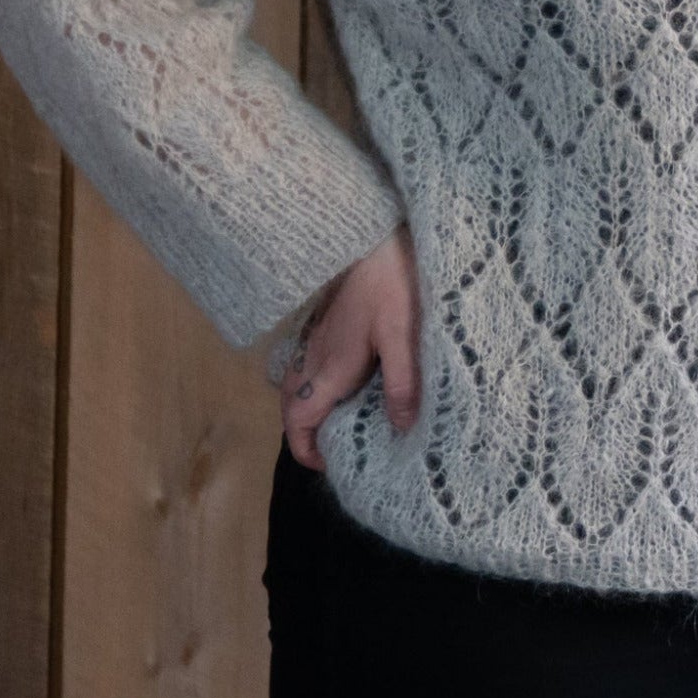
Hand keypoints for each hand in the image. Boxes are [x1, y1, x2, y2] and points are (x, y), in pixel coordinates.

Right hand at [279, 223, 420, 470]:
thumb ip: (403, 382)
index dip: (305, 450)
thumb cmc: (392, 282)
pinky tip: (349, 379)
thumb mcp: (404, 335)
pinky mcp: (329, 320)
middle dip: (304, 432)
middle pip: (293, 404)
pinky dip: (318, 382)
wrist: (376, 233)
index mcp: (332, 366)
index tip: (328, 465)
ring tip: (342, 418)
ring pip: (298, 383)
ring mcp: (319, 335)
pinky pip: (310, 362)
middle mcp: (316, 354)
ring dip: (309, 406)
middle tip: (336, 447)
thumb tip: (401, 429)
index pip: (299, 419)